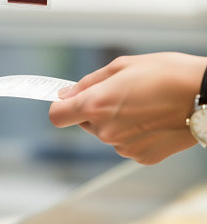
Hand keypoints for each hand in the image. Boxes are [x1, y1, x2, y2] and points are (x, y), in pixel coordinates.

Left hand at [49, 52, 206, 163]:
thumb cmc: (166, 74)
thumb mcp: (121, 66)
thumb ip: (87, 83)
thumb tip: (66, 93)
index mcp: (96, 105)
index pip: (57, 116)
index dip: (60, 107)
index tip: (66, 100)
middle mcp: (105, 131)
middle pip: (83, 123)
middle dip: (93, 110)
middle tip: (119, 94)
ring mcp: (123, 148)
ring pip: (104, 133)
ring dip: (113, 121)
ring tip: (140, 105)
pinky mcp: (141, 157)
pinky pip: (124, 144)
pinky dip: (131, 133)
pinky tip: (151, 120)